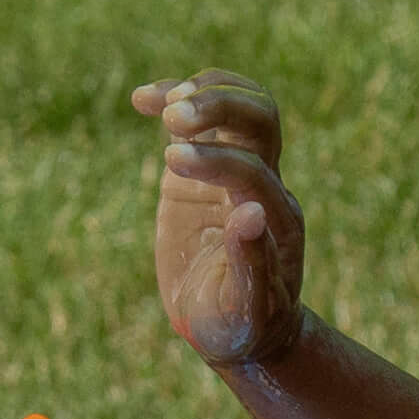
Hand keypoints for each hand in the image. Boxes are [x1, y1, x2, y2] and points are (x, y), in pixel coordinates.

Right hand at [129, 71, 307, 369]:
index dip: (216, 159)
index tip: (171, 161)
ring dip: (206, 92)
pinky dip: (177, 98)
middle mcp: (265, 184)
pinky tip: (143, 99)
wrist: (237, 324)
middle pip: (260, 118)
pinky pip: (203, 120)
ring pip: (242, 105)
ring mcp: (239, 169)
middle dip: (219, 108)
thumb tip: (251, 213)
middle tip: (174, 115)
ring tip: (166, 102)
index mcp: (276, 218)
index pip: (253, 170)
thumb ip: (252, 265)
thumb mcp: (245, 310)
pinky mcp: (209, 165)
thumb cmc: (240, 326)